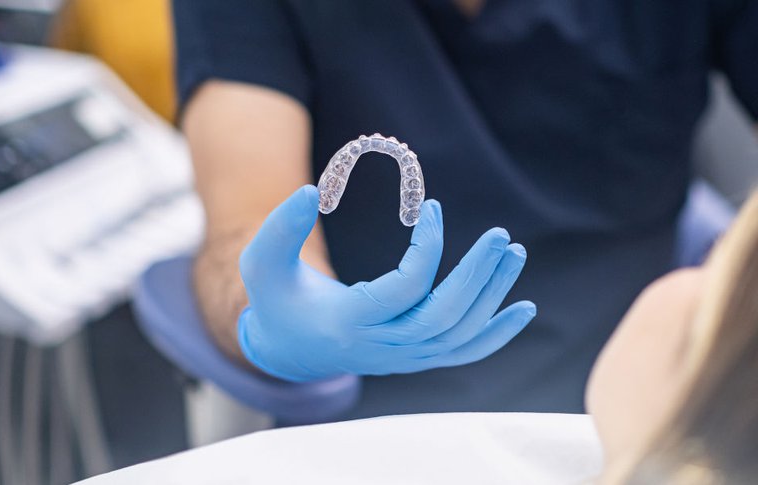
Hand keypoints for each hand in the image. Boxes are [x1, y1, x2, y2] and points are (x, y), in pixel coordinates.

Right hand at [237, 185, 535, 381]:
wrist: (290, 348)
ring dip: (493, 297)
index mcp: (348, 321)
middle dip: (477, 276)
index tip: (432, 207)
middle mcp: (380, 347)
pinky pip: (462, 351)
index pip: (405, 290)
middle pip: (443, 317)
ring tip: (515, 254)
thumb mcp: (263, 262)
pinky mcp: (413, 358)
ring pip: (459, 335)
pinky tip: (522, 309)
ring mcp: (401, 358)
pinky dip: (495, 334)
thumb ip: (281, 227)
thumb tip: (311, 190)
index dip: (427, 247)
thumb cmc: (277, 298)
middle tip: (501, 237)